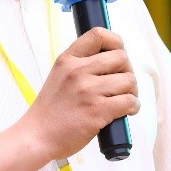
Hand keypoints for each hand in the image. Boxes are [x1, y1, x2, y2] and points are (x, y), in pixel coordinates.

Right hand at [23, 27, 139, 162]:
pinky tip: (126, 111)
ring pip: (128, 80)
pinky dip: (133, 106)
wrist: (37, 136)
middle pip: (121, 58)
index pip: (98, 34)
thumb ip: (81, 65)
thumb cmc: (51, 110)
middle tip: (122, 84)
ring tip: (124, 99)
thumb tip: (113, 59)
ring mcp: (88, 91)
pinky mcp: (97, 111)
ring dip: (132, 91)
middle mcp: (78, 71)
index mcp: (68, 60)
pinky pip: (129, 101)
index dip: (116, 42)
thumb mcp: (59, 76)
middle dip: (127, 71)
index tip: (117, 55)